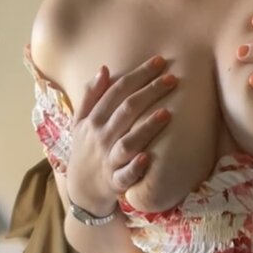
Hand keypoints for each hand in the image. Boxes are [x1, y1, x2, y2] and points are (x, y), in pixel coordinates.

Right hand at [67, 56, 177, 214]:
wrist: (81, 190)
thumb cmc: (86, 150)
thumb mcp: (80, 122)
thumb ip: (91, 96)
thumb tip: (103, 69)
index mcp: (94, 119)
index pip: (116, 91)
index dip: (138, 75)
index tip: (159, 62)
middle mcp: (100, 137)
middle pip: (126, 110)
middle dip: (149, 93)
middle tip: (172, 79)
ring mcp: (108, 160)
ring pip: (127, 142)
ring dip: (146, 128)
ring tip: (167, 114)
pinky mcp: (115, 182)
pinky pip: (125, 175)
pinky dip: (136, 167)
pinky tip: (149, 157)